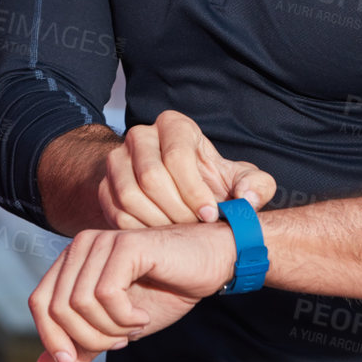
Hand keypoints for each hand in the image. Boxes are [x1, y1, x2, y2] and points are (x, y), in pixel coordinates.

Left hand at [28, 221, 235, 361]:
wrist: (206, 267)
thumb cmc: (162, 293)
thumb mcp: (115, 330)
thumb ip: (81, 347)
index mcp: (72, 261)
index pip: (39, 303)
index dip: (52, 338)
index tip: (74, 361)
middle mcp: (80, 246)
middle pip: (57, 308)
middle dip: (87, 338)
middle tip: (119, 340)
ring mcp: (101, 242)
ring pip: (80, 303)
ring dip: (110, 329)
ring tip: (134, 325)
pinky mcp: (125, 245)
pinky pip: (106, 294)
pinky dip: (124, 317)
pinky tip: (142, 316)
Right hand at [98, 110, 275, 228]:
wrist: (178, 192)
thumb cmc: (212, 184)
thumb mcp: (241, 181)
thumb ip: (256, 186)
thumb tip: (247, 198)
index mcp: (174, 125)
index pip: (177, 156)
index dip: (194, 191)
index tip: (210, 215)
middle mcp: (140, 136)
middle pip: (150, 176)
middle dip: (177, 210)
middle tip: (194, 228)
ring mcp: (117, 160)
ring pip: (130, 195)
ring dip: (158, 222)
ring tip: (179, 233)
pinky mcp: (105, 186)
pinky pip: (116, 212)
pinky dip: (140, 231)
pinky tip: (160, 236)